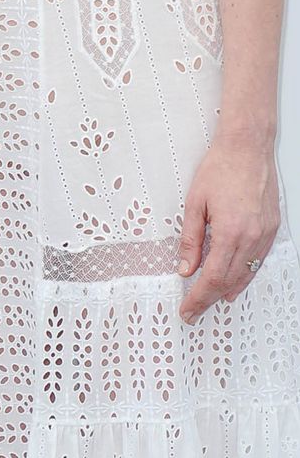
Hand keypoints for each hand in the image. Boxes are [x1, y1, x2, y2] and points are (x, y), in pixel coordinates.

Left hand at [177, 135, 279, 321]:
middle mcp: (251, 238)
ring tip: (213, 299)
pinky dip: (245, 274)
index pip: (213, 278)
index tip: (188, 309)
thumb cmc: (221, 168)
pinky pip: (258, 261)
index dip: (199, 297)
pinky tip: (235, 279)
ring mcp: (264, 234)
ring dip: (229, 290)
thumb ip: (190, 239)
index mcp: (230, 232)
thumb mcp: (195, 203)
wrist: (247, 148)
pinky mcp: (271, 229)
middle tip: (195, 309)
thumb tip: (185, 268)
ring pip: (247, 274)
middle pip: (230, 281)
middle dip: (211, 298)